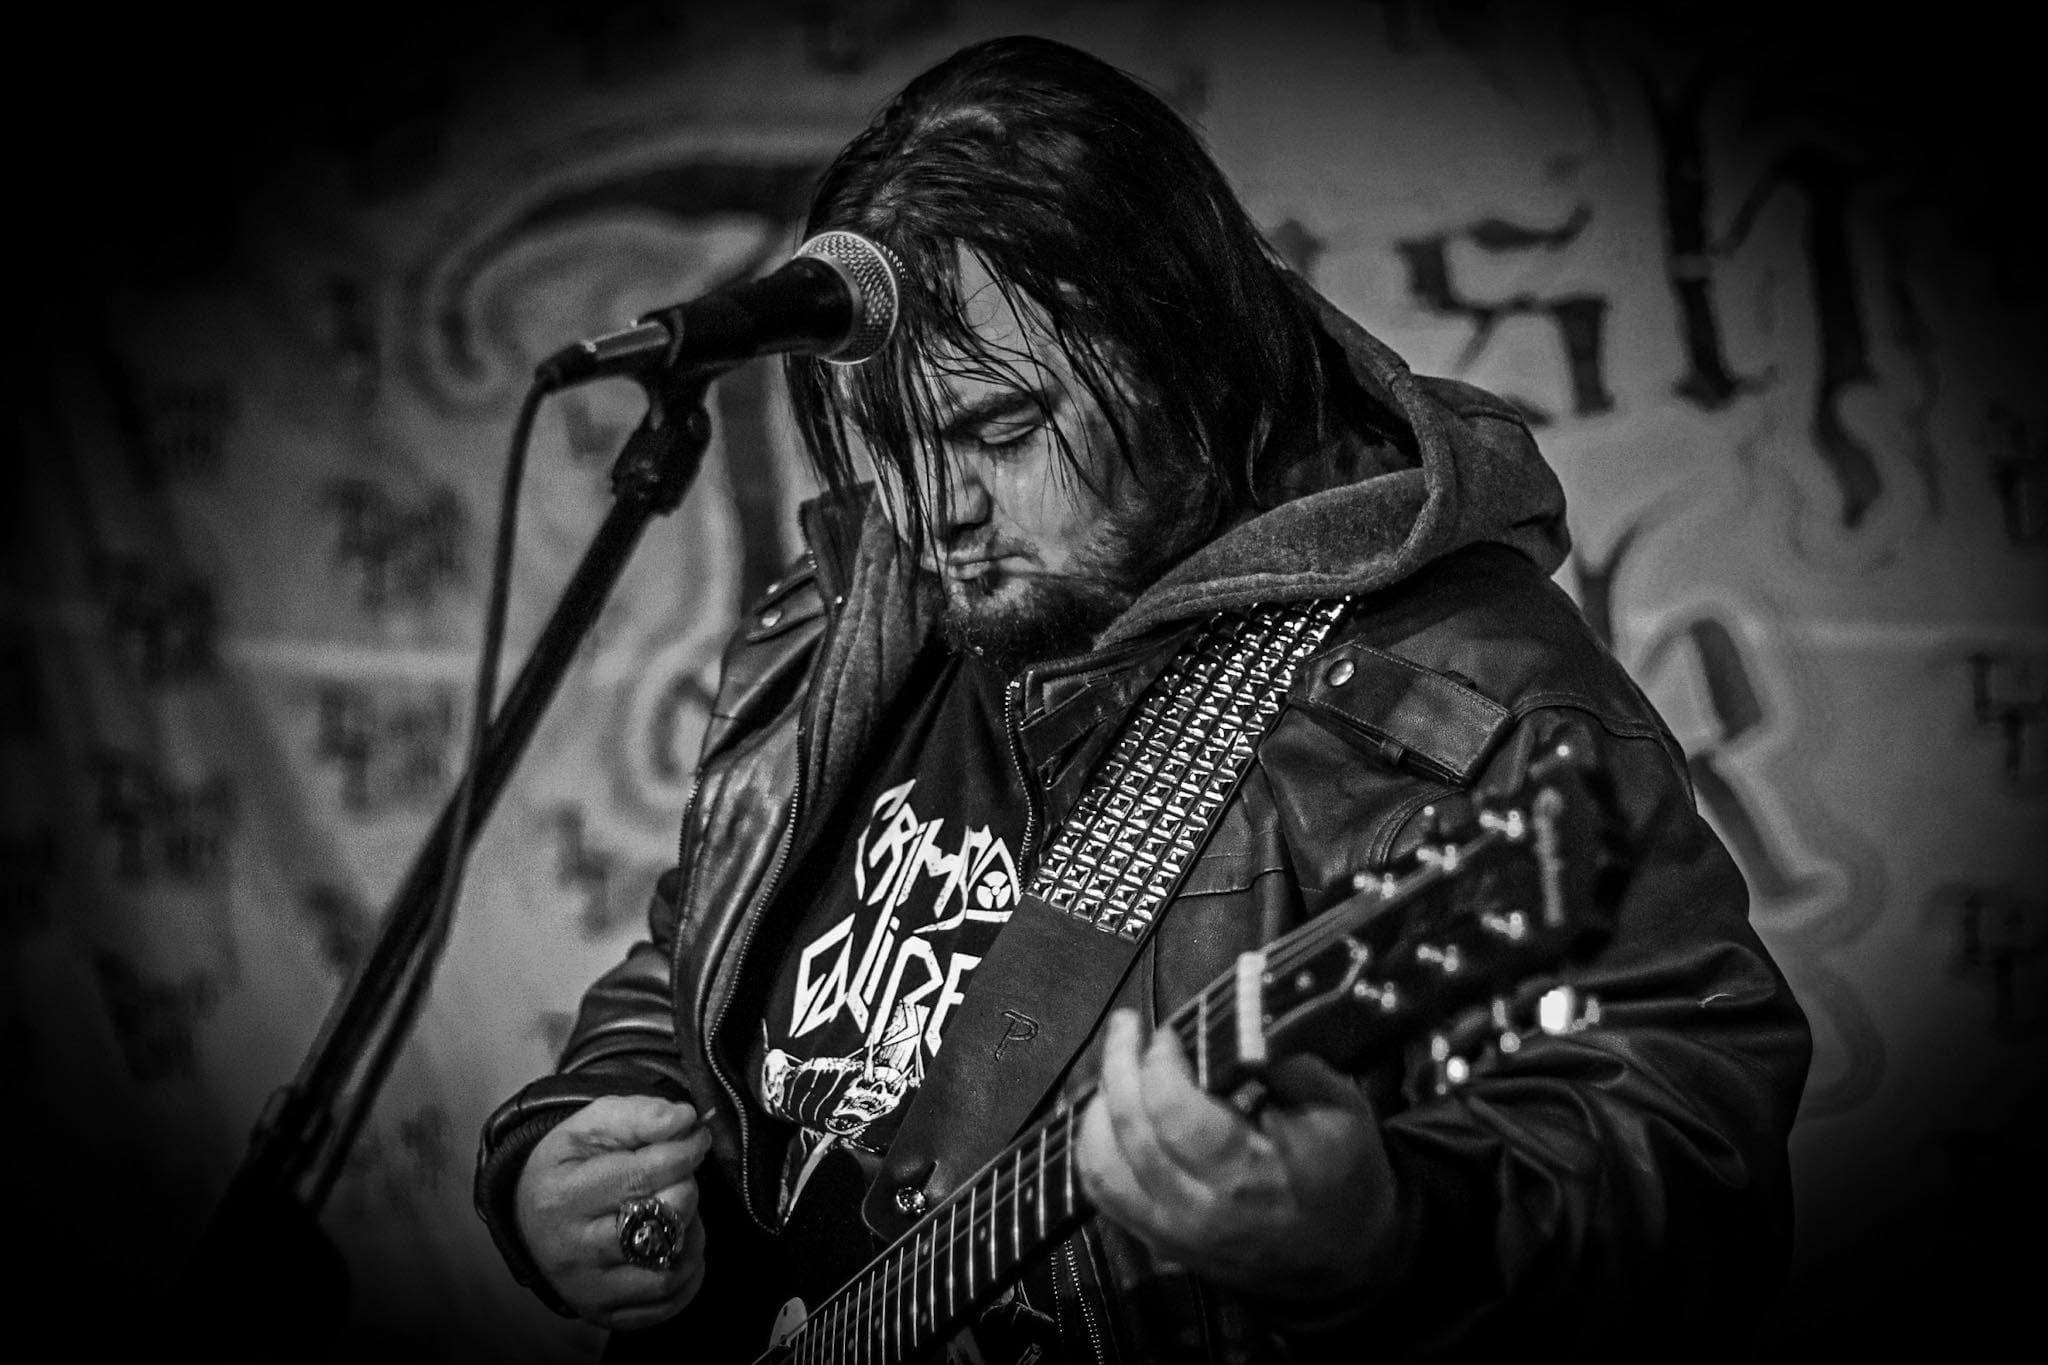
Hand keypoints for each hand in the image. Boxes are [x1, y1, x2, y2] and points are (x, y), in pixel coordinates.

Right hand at [514, 1095, 711, 1329]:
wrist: (529, 1214)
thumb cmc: (570, 1165)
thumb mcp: (591, 1126)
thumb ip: (639, 1115)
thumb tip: (685, 1120)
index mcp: (562, 1197)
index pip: (645, 1175)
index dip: (686, 1150)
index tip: (696, 1139)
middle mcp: (570, 1251)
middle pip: (662, 1223)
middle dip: (685, 1191)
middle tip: (677, 1178)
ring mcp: (587, 1289)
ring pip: (668, 1271)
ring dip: (690, 1236)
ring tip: (677, 1214)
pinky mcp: (604, 1314)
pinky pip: (667, 1303)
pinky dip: (687, 1273)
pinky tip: (675, 1246)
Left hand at [1075, 1009, 1400, 1304]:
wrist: (1346, 1265)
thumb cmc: (1346, 1179)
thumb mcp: (1343, 1111)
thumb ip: (1291, 1065)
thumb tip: (1242, 1028)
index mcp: (1246, 1174)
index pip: (1173, 1110)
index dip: (1160, 1061)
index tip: (1168, 1031)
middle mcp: (1197, 1208)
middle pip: (1129, 1130)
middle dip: (1118, 1064)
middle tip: (1126, 1025)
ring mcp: (1171, 1232)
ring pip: (1101, 1165)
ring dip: (1098, 1106)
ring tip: (1113, 1066)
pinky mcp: (1159, 1242)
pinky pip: (1103, 1193)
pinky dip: (1094, 1147)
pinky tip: (1107, 1113)